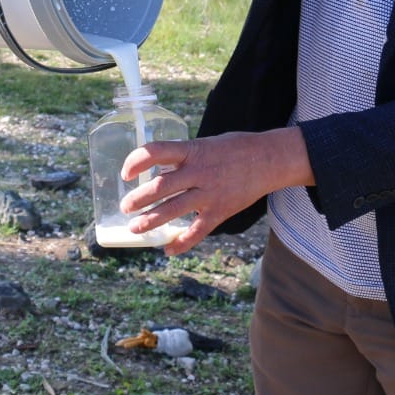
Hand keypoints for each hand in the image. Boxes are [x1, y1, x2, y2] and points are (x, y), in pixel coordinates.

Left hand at [118, 128, 313, 255]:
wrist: (269, 160)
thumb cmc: (234, 148)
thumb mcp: (205, 144)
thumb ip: (182, 156)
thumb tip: (156, 168)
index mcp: (192, 151)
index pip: (156, 152)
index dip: (136, 161)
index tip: (126, 174)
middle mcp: (199, 172)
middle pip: (161, 187)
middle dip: (139, 199)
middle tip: (125, 207)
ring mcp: (210, 194)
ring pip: (174, 210)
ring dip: (151, 221)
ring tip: (135, 228)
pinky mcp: (220, 211)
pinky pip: (197, 231)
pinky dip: (181, 243)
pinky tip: (168, 250)